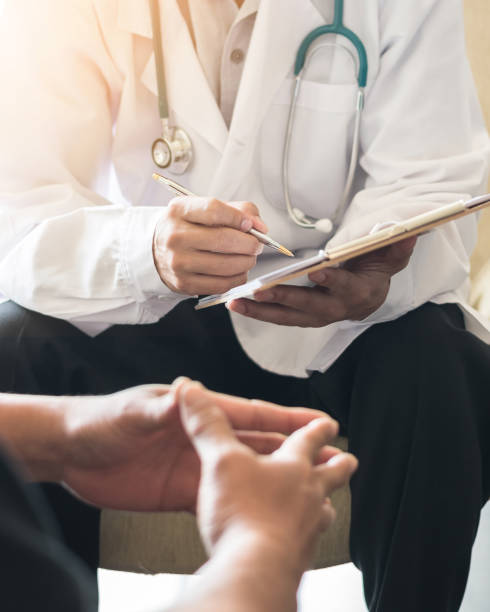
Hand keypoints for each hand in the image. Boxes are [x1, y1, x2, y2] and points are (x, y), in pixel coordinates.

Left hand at [59, 380, 329, 511]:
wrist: (70, 452)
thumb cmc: (99, 420)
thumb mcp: (132, 412)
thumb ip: (162, 407)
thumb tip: (187, 392)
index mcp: (196, 412)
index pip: (250, 414)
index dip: (286, 418)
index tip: (320, 421)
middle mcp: (201, 439)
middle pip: (257, 444)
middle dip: (293, 450)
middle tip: (328, 456)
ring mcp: (193, 465)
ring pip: (245, 472)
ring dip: (275, 477)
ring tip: (307, 486)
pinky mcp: (180, 492)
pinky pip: (219, 497)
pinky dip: (243, 502)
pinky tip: (263, 510)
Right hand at [153, 197, 267, 294]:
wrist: (158, 250)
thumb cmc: (189, 227)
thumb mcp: (205, 209)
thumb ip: (237, 210)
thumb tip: (260, 227)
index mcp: (179, 211)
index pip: (214, 210)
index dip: (238, 218)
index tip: (250, 225)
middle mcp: (175, 236)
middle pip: (223, 240)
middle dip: (249, 244)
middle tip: (257, 245)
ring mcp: (178, 262)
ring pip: (226, 265)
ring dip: (246, 262)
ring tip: (249, 257)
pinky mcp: (184, 284)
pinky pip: (221, 284)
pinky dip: (237, 278)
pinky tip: (238, 271)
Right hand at [180, 381, 356, 575]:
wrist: (255, 570)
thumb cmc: (244, 514)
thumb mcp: (221, 460)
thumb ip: (208, 426)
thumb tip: (192, 393)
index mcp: (293, 465)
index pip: (309, 438)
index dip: (317, 427)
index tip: (328, 422)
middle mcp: (308, 494)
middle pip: (332, 473)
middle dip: (338, 463)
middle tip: (347, 459)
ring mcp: (308, 527)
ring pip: (323, 510)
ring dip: (324, 503)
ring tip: (325, 504)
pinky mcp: (298, 558)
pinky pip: (307, 543)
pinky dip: (304, 537)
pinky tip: (296, 542)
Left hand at [227, 237, 416, 326]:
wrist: (369, 294)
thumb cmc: (375, 269)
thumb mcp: (391, 255)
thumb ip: (397, 244)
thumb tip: (411, 231)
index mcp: (358, 292)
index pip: (345, 287)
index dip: (333, 281)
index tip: (317, 272)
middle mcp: (336, 308)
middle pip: (309, 306)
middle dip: (285, 299)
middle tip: (261, 291)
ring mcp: (317, 316)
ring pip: (288, 317)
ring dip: (262, 311)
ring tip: (236, 303)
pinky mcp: (301, 318)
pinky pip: (279, 318)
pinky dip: (258, 313)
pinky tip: (237, 304)